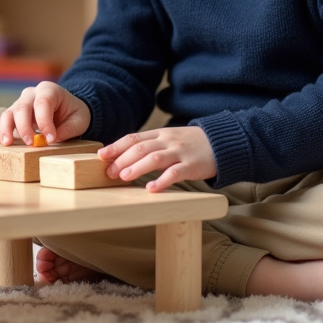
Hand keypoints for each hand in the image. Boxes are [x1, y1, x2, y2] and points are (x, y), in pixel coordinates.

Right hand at [0, 82, 90, 145]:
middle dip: (25, 126)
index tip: (50, 138)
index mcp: (50, 90)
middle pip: (23, 107)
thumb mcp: (79, 120)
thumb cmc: (73, 113)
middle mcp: (32, 93)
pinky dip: (4, 131)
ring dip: (8, 128)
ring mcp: (21, 102)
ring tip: (9, 143)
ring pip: (10, 112)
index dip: (44, 121)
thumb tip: (52, 139)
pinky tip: (6, 142)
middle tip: (32, 143)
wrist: (67, 109)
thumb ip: (68, 129)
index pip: (43, 103)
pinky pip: (6, 120)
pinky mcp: (15, 113)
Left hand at [99, 127, 216, 192]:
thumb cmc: (190, 144)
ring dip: (136, 168)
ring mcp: (179, 152)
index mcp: (159, 134)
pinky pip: (175, 173)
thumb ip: (150, 145)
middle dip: (122, 159)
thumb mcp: (168, 139)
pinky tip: (151, 189)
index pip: (133, 138)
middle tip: (109, 172)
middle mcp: (167, 140)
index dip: (116, 147)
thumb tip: (123, 157)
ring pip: (154, 158)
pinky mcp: (192, 165)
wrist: (220, 142)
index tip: (101, 156)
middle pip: (140, 147)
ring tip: (123, 177)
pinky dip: (162, 181)